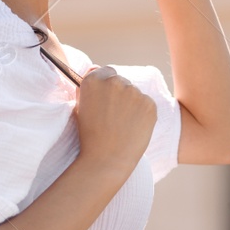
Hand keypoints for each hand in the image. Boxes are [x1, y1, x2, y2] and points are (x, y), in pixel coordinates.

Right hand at [73, 66, 155, 180]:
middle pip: (121, 81)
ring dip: (131, 103)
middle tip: (114, 115)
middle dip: (119, 94)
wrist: (107, 158)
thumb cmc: (90, 136)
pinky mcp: (149, 103)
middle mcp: (114, 81)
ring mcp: (133, 91)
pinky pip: (146, 104)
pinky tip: (133, 127)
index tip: (105, 98)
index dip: (106, 85)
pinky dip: (142, 113)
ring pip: (134, 93)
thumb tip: (96, 70)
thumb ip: (89, 88)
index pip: (105, 71)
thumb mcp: (80, 107)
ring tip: (123, 124)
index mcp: (93, 80)